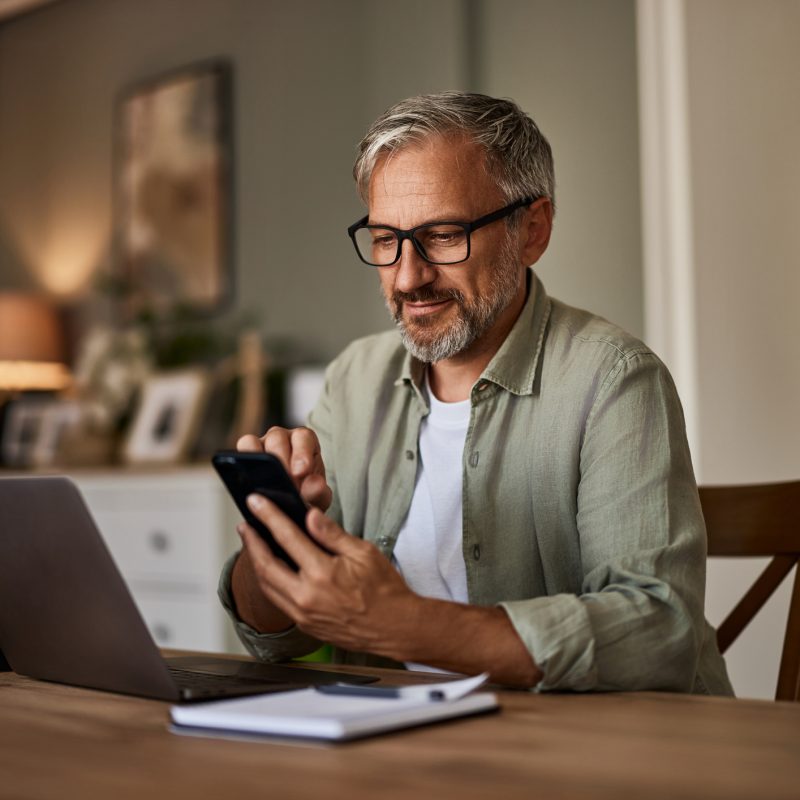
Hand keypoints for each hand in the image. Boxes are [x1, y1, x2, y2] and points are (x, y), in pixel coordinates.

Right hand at [237, 426, 331, 511]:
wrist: (293, 503)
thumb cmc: (308, 494)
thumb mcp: (318, 497)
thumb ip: (318, 492)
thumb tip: (314, 485)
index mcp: (305, 440)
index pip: (303, 437)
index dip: (301, 453)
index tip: (301, 472)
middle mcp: (283, 437)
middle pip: (277, 438)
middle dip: (280, 461)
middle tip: (284, 484)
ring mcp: (263, 442)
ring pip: (254, 441)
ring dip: (259, 461)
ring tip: (266, 485)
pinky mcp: (247, 452)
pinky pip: (242, 449)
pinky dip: (243, 462)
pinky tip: (250, 482)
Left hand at [238, 494, 419, 655]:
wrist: (395, 628)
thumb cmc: (385, 590)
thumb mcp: (364, 552)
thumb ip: (332, 534)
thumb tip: (310, 515)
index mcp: (323, 574)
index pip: (287, 537)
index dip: (268, 516)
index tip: (256, 502)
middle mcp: (307, 597)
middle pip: (266, 565)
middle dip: (251, 542)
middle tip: (244, 524)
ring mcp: (303, 614)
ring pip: (267, 586)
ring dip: (256, 562)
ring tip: (252, 544)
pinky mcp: (305, 625)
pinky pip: (278, 600)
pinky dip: (269, 581)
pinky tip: (270, 569)